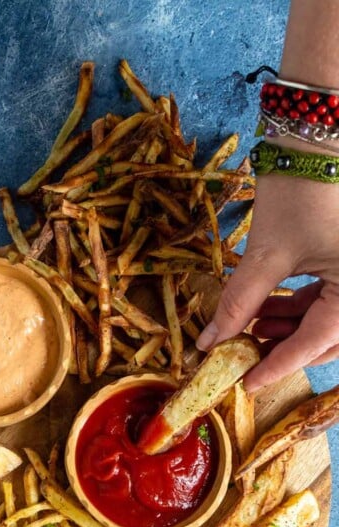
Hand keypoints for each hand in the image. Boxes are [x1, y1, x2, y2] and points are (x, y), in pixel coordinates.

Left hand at [196, 169, 338, 391]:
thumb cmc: (301, 188)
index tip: (245, 384)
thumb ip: (239, 303)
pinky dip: (300, 308)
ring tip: (250, 328)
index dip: (278, 366)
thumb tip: (209, 342)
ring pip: (329, 321)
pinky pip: (330, 299)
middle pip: (330, 339)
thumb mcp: (267, 254)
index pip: (317, 342)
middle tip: (245, 356)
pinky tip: (265, 309)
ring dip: (290, 329)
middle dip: (287, 350)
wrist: (317, 133)